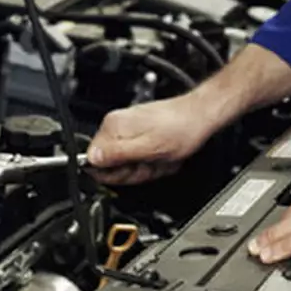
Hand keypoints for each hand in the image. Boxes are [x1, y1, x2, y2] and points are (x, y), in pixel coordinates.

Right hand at [85, 95, 215, 184]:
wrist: (199, 116)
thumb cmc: (181, 129)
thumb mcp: (149, 147)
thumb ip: (118, 154)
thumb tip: (92, 160)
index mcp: (114, 127)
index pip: (93, 160)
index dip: (114, 173)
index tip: (132, 170)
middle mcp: (116, 125)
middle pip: (109, 165)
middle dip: (132, 171)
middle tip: (150, 164)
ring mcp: (126, 129)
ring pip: (124, 164)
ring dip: (143, 168)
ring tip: (158, 159)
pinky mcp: (137, 133)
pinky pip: (134, 157)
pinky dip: (149, 162)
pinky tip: (160, 157)